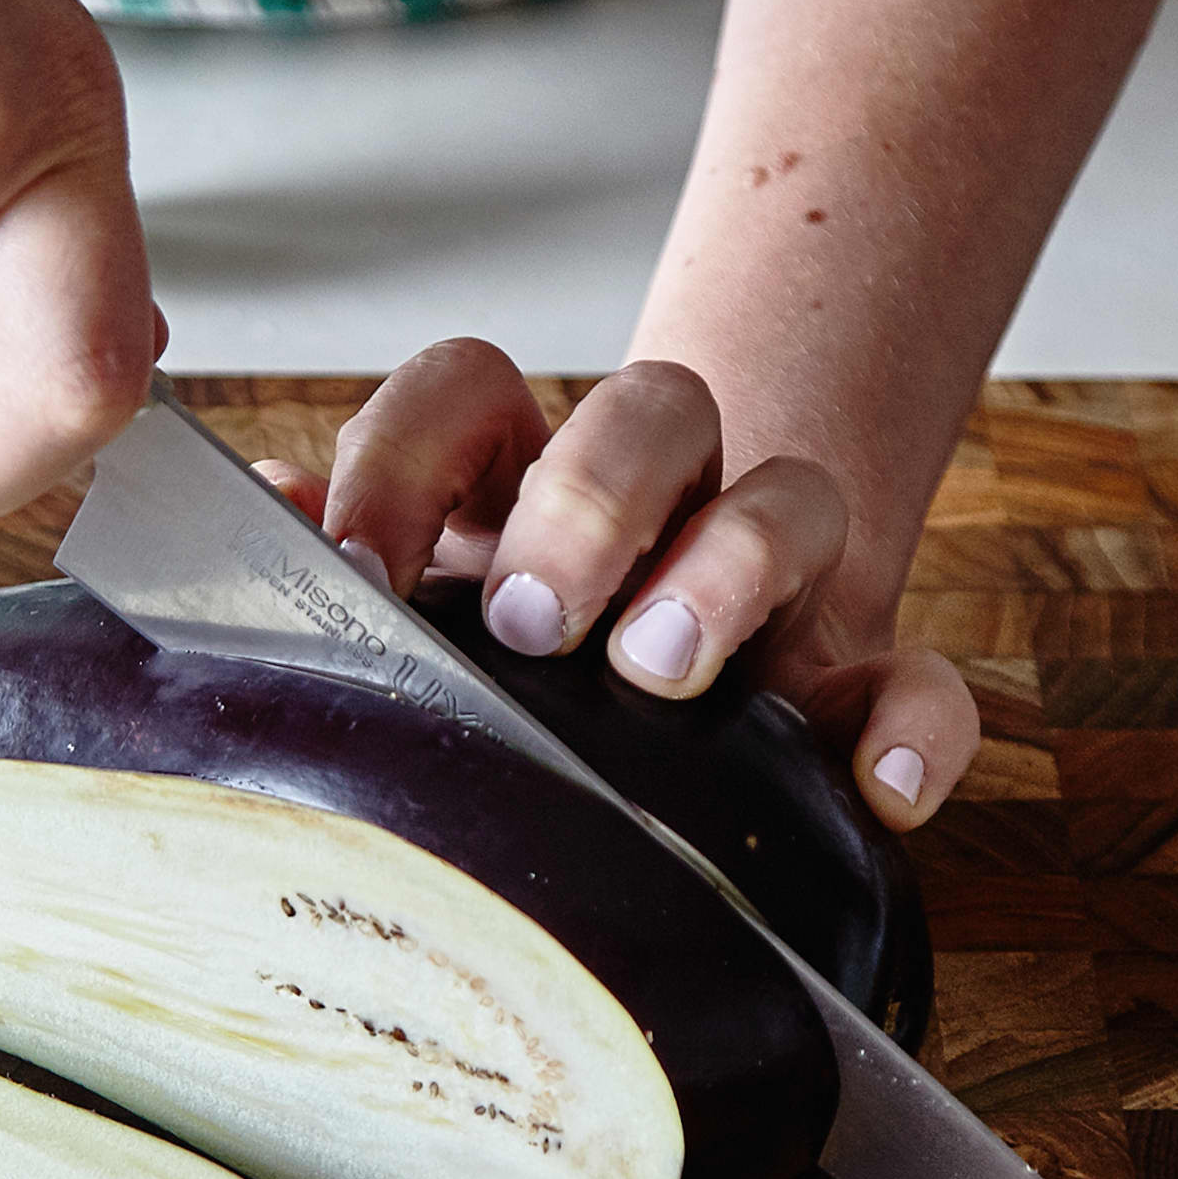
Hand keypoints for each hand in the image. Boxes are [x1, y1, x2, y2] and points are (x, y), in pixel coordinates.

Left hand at [255, 340, 976, 829]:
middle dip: (588, 497)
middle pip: (653, 408)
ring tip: (665, 664)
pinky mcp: (857, 685)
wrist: (654, 723)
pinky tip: (881, 787)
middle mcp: (659, 501)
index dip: (407, 456)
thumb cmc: (506, 666)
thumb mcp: (416, 608)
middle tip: (529, 616)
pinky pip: (920, 680)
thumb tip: (257, 503)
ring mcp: (773, 586)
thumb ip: (348, 553)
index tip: (358, 569)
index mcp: (523, 473)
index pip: (469, 390)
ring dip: (733, 567)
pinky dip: (917, 727)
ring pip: (792, 501)